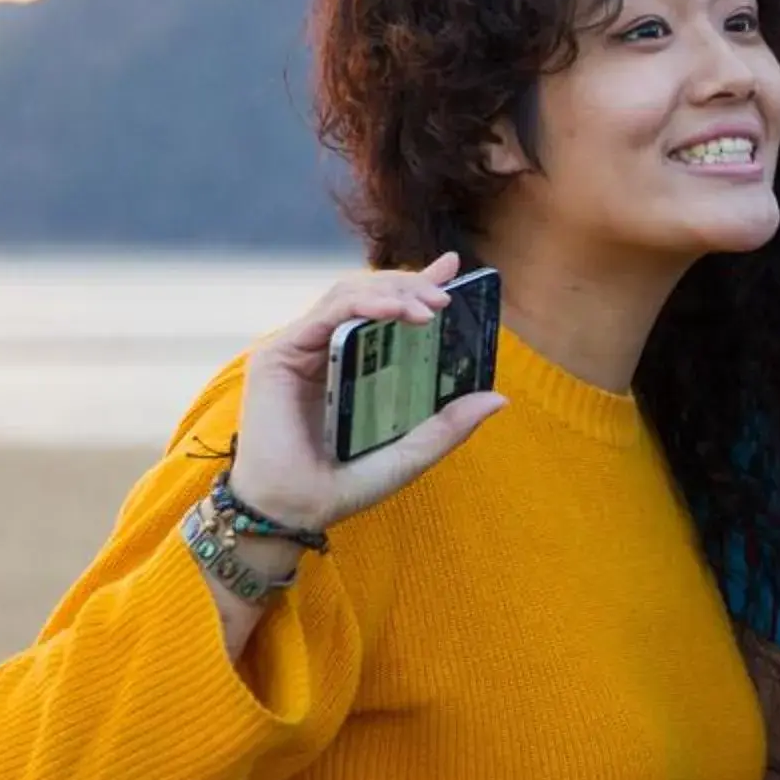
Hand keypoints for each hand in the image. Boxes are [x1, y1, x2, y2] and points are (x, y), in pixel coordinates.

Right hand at [227, 253, 505, 535]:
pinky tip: (395, 311)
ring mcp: (301, 348)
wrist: (293, 512)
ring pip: (348, 293)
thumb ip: (449, 425)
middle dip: (411, 286)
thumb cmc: (342, 485)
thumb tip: (499, 397)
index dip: (418, 284)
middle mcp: (327, 349)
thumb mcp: (410, 453)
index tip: (453, 267)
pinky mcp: (280, 354)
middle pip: (370, 295)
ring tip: (430, 306)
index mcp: (354, 365)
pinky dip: (363, 304)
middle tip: (447, 296)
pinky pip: (326, 313)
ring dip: (393, 291)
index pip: (387, 310)